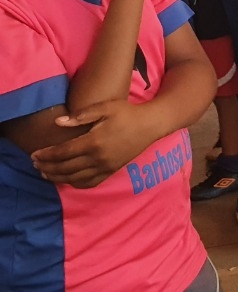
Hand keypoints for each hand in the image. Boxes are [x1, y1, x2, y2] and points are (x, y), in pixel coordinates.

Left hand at [31, 100, 158, 187]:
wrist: (150, 125)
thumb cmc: (127, 113)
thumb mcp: (105, 108)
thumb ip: (80, 115)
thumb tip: (58, 122)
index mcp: (94, 141)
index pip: (63, 152)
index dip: (46, 155)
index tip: (34, 154)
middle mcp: (98, 157)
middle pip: (66, 167)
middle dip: (47, 167)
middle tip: (35, 164)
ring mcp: (106, 166)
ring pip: (75, 178)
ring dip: (57, 177)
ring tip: (45, 173)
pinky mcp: (112, 171)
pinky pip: (90, 182)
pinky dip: (75, 184)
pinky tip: (67, 180)